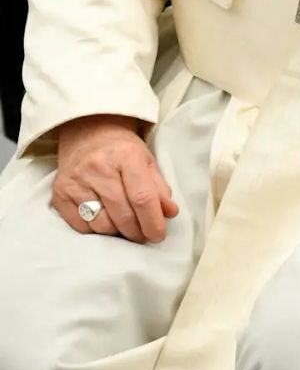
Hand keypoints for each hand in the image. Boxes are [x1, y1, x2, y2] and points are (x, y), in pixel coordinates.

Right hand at [52, 115, 178, 242]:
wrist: (87, 134)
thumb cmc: (123, 151)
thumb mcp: (147, 162)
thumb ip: (159, 188)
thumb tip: (170, 213)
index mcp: (126, 156)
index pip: (142, 197)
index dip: (152, 221)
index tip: (158, 235)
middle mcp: (98, 168)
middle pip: (121, 214)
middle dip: (137, 231)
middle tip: (144, 235)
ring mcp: (76, 181)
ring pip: (101, 224)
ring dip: (117, 231)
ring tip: (125, 225)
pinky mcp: (59, 194)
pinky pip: (81, 226)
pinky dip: (96, 229)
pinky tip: (105, 220)